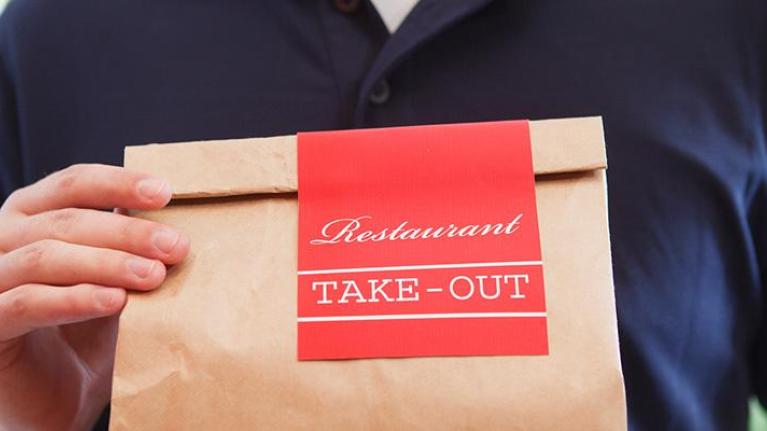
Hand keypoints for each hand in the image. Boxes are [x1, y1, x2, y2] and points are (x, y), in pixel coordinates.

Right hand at [0, 164, 189, 430]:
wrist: (60, 399)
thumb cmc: (90, 332)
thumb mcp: (116, 280)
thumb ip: (132, 247)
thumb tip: (179, 220)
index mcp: (34, 216)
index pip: (74, 185)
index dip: (118, 184)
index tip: (165, 192)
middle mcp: (4, 239)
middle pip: (66, 221)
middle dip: (127, 231)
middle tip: (175, 246)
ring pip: (46, 257)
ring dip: (107, 263)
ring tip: (155, 276)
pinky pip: (27, 302)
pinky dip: (74, 298)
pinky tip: (115, 301)